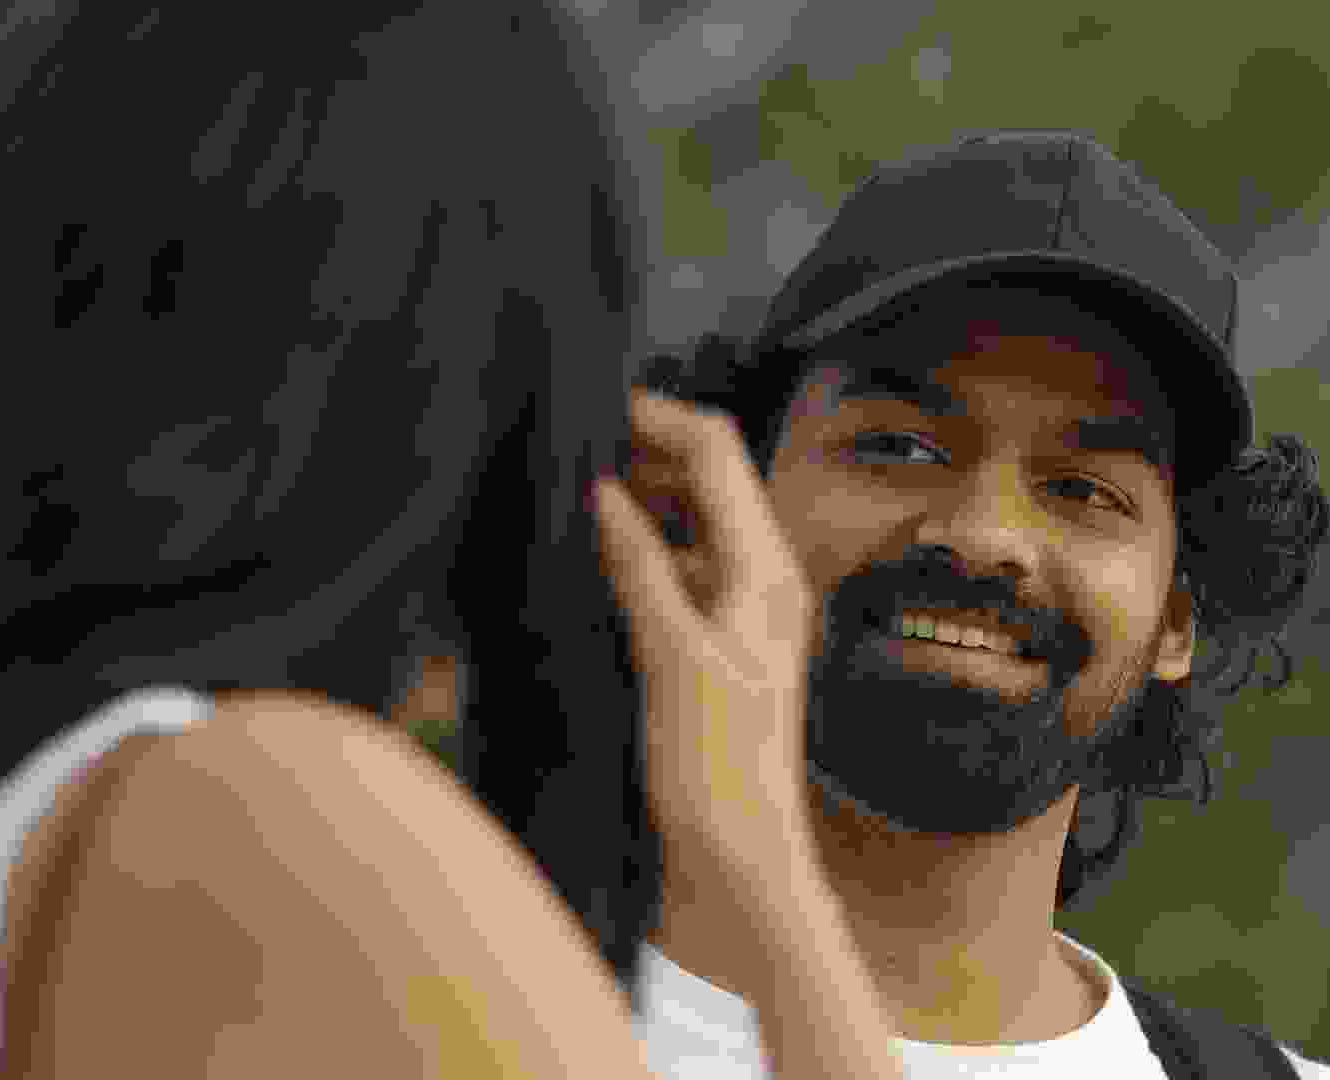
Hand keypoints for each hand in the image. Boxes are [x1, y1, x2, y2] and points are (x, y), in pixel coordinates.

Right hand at [594, 390, 817, 873]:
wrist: (738, 867)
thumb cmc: (718, 770)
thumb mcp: (673, 657)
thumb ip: (640, 567)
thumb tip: (605, 491)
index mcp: (767, 569)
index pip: (717, 452)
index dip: (659, 418)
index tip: (590, 407)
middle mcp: (759, 580)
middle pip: (702, 483)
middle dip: (639, 457)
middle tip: (563, 452)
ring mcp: (734, 615)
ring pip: (681, 529)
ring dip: (631, 509)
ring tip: (562, 502)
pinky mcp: (707, 650)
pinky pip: (670, 578)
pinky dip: (631, 560)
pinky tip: (582, 568)